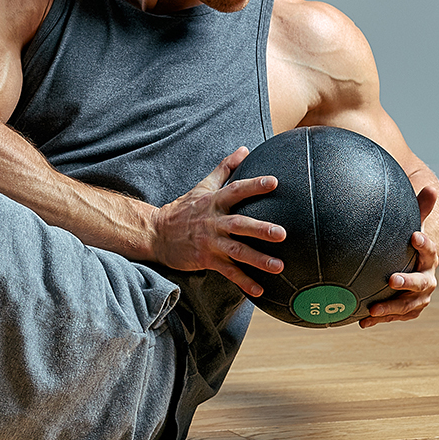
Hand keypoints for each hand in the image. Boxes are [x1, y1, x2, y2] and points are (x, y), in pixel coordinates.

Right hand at [152, 147, 286, 297]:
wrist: (157, 234)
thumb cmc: (184, 209)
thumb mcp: (203, 186)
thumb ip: (225, 169)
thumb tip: (245, 149)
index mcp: (213, 202)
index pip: (235, 191)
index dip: (254, 186)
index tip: (274, 182)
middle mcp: (212, 222)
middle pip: (238, 224)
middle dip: (259, 229)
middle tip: (282, 234)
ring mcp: (209, 242)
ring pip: (236, 251)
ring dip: (257, 259)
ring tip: (279, 266)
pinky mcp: (205, 259)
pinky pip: (228, 272)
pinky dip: (243, 282)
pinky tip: (260, 289)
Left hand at [359, 185, 438, 327]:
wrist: (413, 268)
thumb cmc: (408, 244)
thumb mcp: (412, 226)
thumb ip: (419, 209)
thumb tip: (431, 185)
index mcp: (428, 258)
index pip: (429, 250)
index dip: (424, 244)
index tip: (414, 236)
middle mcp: (427, 280)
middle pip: (422, 283)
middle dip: (407, 282)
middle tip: (390, 279)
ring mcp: (418, 298)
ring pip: (408, 306)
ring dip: (391, 308)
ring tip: (372, 309)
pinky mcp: (407, 310)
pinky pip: (394, 317)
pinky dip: (379, 319)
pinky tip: (362, 321)